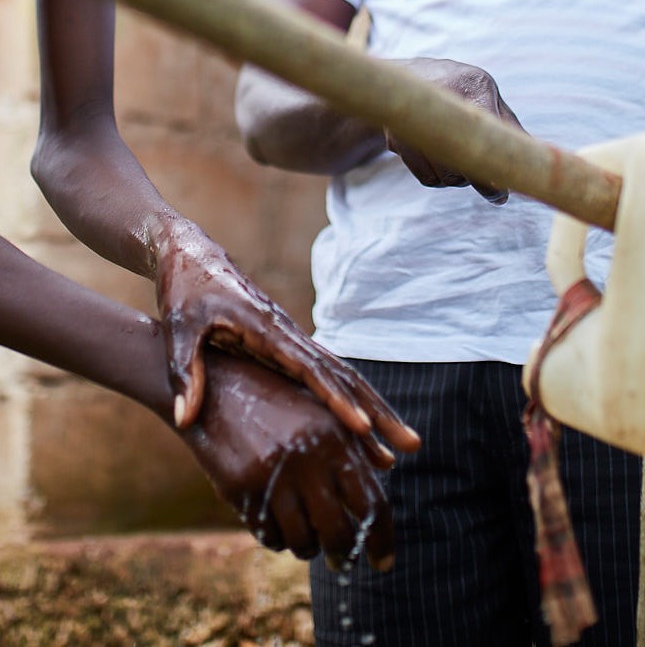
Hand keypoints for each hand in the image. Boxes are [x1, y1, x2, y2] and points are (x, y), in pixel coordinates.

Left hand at [154, 217, 421, 450]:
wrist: (192, 256)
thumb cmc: (184, 291)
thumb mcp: (177, 328)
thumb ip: (184, 372)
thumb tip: (186, 420)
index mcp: (266, 328)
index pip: (310, 369)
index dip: (335, 401)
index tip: (362, 428)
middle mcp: (288, 333)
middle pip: (343, 376)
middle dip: (377, 412)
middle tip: (410, 445)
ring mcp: (292, 338)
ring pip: (344, 377)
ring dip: (375, 410)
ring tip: (404, 446)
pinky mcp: (288, 345)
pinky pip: (329, 376)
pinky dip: (354, 401)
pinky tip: (369, 428)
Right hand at [184, 349, 400, 569]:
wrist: (218, 385)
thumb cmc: (279, 397)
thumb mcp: (320, 409)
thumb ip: (357, 438)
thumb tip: (391, 463)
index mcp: (335, 436)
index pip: (371, 504)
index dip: (382, 539)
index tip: (384, 562)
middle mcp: (307, 456)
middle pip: (339, 533)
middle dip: (344, 555)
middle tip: (342, 561)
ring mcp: (272, 475)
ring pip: (303, 542)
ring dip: (309, 548)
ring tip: (310, 541)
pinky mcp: (241, 489)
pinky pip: (269, 536)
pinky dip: (279, 539)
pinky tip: (281, 527)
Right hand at [385, 57, 523, 202]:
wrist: (409, 77)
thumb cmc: (462, 88)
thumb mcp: (488, 94)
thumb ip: (509, 125)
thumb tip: (537, 161)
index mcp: (474, 85)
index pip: (485, 135)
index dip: (491, 172)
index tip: (501, 195)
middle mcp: (441, 99)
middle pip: (464, 165)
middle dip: (477, 177)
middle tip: (490, 181)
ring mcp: (415, 121)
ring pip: (447, 177)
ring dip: (459, 178)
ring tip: (461, 156)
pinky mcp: (397, 140)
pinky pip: (429, 180)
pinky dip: (440, 179)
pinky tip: (442, 159)